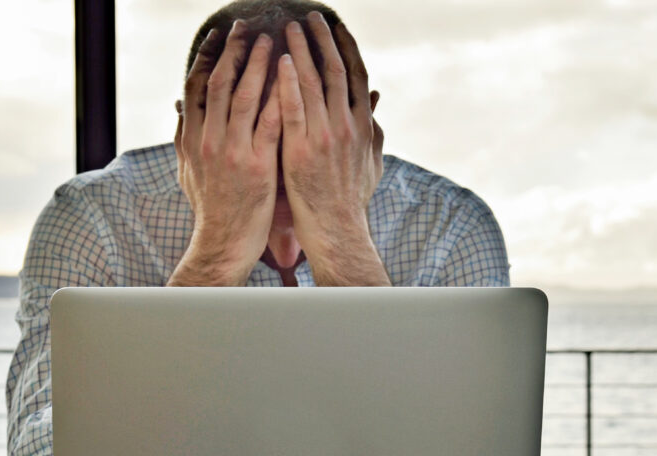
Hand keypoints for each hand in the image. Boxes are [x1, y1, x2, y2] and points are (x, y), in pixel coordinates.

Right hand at [170, 21, 281, 285]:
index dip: (206, 58)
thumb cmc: (211, 210)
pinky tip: (290, 78)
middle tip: (245, 26)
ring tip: (270, 40)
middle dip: (232, 51)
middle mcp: (209, 142)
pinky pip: (270, 123)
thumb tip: (181, 108)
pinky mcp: (258, 167)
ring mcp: (233, 154)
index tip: (216, 36)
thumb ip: (185, 137)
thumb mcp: (189, 171)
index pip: (195, 88)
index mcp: (192, 140)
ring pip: (244, 97)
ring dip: (257, 64)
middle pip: (219, 84)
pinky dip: (279, 97)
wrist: (222, 245)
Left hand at [277, 13, 388, 285]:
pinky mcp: (300, 151)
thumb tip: (378, 105)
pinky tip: (278, 62)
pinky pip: (292, 109)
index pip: (357, 77)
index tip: (336, 26)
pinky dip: (287, 83)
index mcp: (362, 127)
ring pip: (314, 84)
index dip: (346, 48)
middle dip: (322, 40)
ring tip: (288, 28)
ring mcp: (324, 138)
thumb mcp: (371, 164)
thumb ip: (374, 132)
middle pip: (336, 71)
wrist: (337, 232)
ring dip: (301, 52)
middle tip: (310, 17)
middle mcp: (346, 127)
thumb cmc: (350, 202)